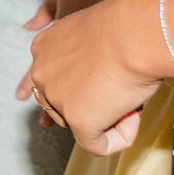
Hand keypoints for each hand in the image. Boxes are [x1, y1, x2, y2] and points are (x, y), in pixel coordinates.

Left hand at [21, 0, 157, 154]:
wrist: (132, 35)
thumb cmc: (123, 29)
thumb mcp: (90, 35)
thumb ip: (82, 54)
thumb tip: (90, 77)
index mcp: (42, 48)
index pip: (50, 79)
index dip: (69, 94)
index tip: (79, 105)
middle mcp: (41, 73)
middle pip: (62, 104)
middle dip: (90, 107)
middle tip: (123, 93)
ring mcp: (56, 97)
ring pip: (80, 125)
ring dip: (107, 120)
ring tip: (130, 98)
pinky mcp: (77, 119)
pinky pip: (97, 145)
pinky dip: (118, 139)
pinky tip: (132, 118)